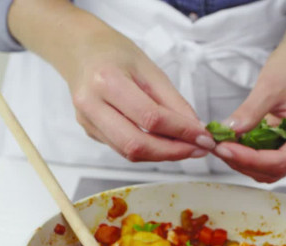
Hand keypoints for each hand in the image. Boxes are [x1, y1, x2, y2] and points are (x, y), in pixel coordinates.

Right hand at [59, 26, 216, 161]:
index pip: (150, 118)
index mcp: (106, 81)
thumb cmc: (115, 54)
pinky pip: (122, 149)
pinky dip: (147, 150)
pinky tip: (163, 143)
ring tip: (185, 147)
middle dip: (172, 152)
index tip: (204, 138)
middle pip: (136, 144)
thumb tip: (196, 129)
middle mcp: (91, 105)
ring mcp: (87, 122)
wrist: (81, 51)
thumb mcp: (149, 69)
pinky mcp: (89, 131)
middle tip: (197, 150)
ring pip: (128, 152)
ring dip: (161, 155)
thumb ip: (173, 101)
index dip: (181, 132)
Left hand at [212, 42, 285, 182]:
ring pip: (268, 169)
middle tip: (218, 147)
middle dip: (243, 161)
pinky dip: (248, 154)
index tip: (224, 149)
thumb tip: (229, 132)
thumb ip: (250, 112)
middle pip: (274, 170)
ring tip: (222, 144)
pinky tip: (232, 142)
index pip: (280, 162)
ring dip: (243, 161)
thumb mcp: (269, 86)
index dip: (249, 159)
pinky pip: (266, 159)